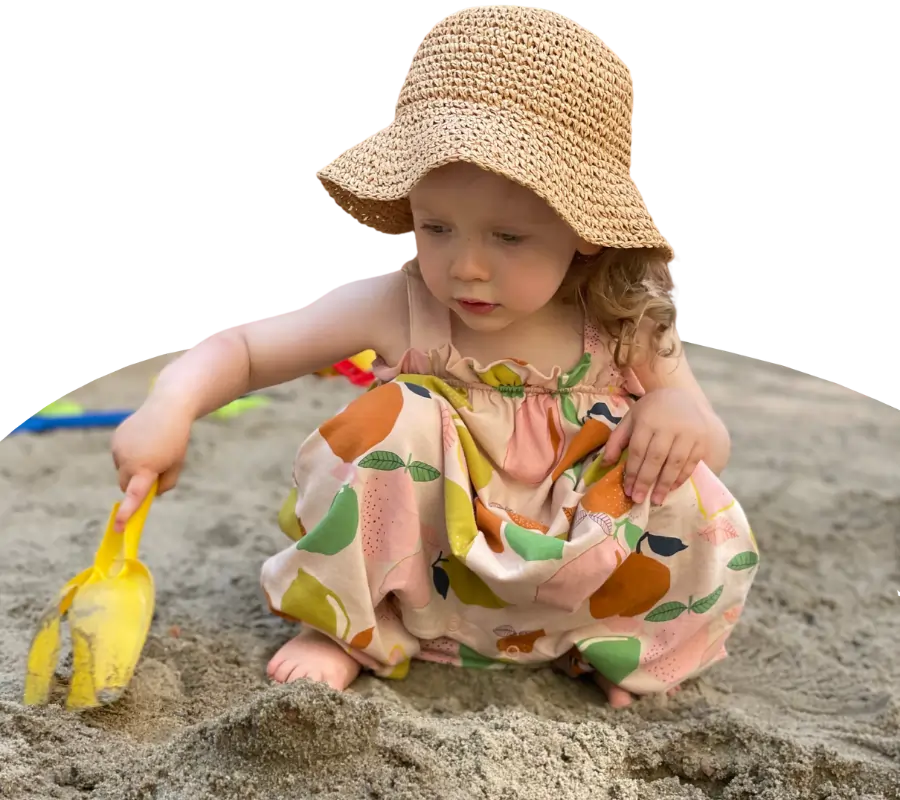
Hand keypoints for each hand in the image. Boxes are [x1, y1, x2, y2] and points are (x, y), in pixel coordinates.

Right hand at [110, 396, 192, 530]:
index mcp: (146, 468)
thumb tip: (150, 493)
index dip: (126, 512)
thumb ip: (165, 484)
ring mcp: (119, 449)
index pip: (134, 495)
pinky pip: (120, 456)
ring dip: (133, 468)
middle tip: (153, 473)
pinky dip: (129, 455)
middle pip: (125, 485)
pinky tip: (143, 441)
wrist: (168, 408)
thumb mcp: (177, 465)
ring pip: (122, 470)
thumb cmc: (176, 440)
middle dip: (135, 485)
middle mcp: (128, 460)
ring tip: (151, 449)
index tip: (119, 526)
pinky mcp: (116, 440)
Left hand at [602, 388, 711, 504]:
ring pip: (675, 463)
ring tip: (656, 499)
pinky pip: (692, 462)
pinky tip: (672, 488)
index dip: (633, 472)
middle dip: (646, 481)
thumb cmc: (650, 411)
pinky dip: (681, 477)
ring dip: (665, 484)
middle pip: (656, 458)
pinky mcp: (702, 439)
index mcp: (648, 420)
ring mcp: (688, 433)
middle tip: (639, 499)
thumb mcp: (630, 419)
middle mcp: (669, 426)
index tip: (628, 490)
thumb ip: (616, 440)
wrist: (680, 394)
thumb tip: (605, 464)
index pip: (638, 450)